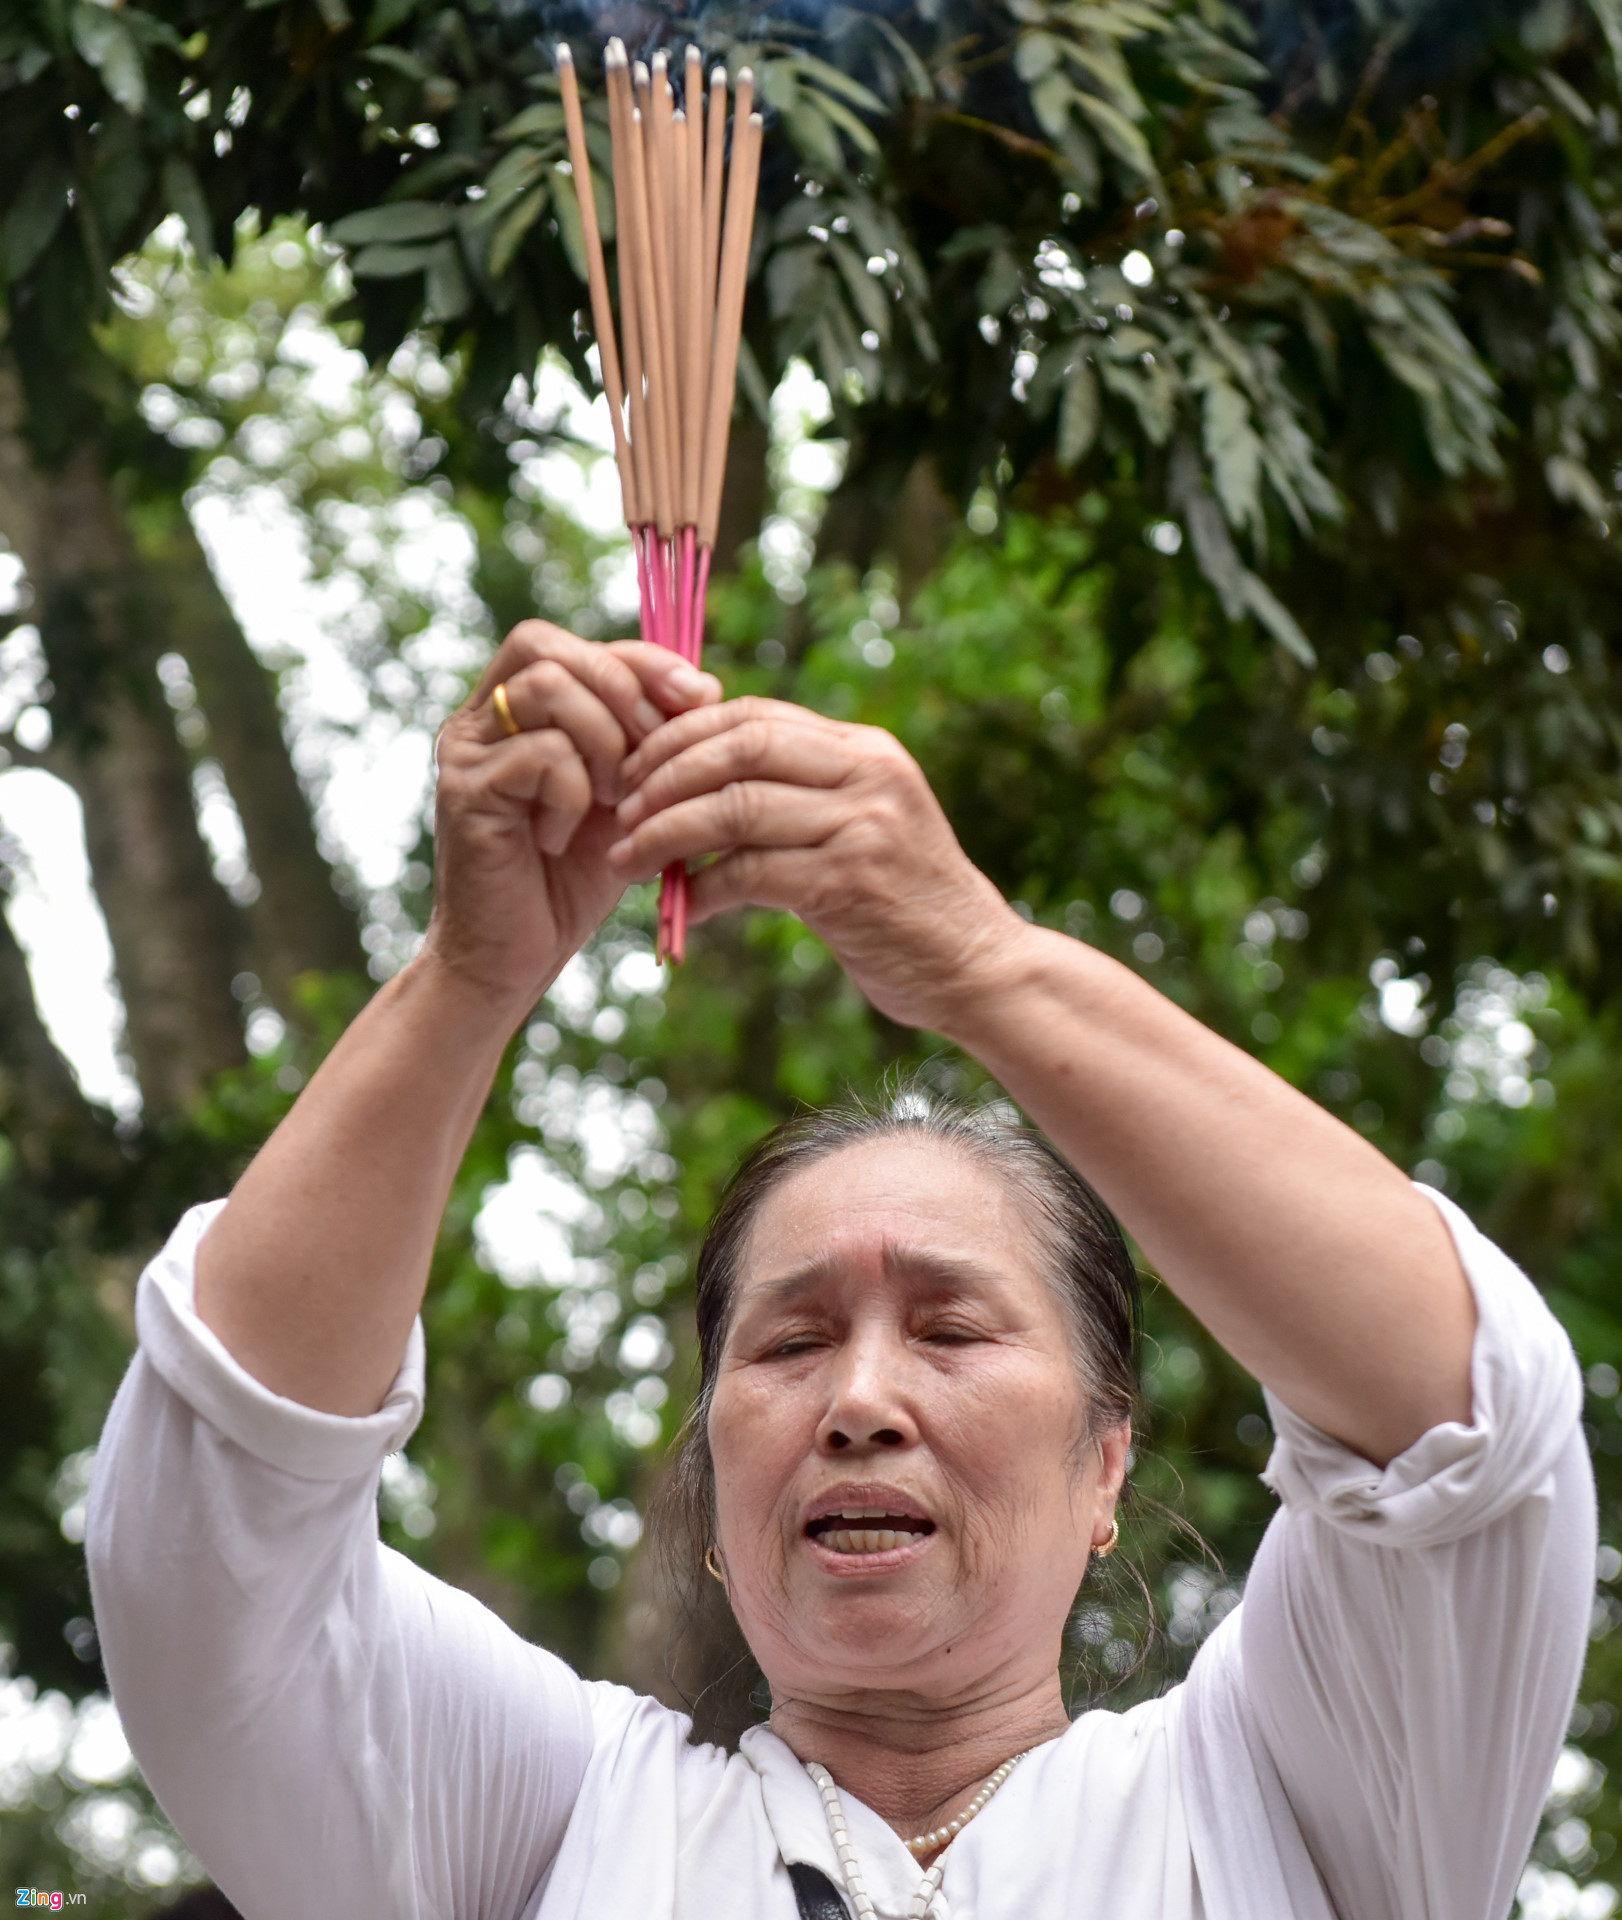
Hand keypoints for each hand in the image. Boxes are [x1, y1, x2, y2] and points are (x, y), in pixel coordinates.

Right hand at [425, 624, 719, 1007]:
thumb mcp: (626, 798)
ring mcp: (466, 750)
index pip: (580, 646)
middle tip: (651, 756)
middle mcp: (481, 718)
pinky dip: (573, 795)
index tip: (699, 698)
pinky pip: (541, 755)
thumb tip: (707, 687)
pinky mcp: (464, 790)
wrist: (514, 957)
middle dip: (623, 692)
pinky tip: (561, 839)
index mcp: (518, 710)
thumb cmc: (571, 879)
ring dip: (602, 741)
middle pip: (550, 647)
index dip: (643, 660)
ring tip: (608, 800)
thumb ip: (650, 741)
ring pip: (548, 687)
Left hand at [609, 697, 1021, 1031]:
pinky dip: (706, 889)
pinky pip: (751, 873)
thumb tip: (703, 778)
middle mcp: (869, 776)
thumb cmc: (906, 902)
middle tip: (622, 809)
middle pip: (738, 746)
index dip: (683, 735)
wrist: (977, 966)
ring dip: (667, 833)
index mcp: (866, 751)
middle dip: (665, 774)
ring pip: (735, 807)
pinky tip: (687, 908)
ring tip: (630, 858)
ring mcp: (863, 828)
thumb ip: (804, 793)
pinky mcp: (851, 885)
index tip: (637, 768)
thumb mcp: (864, 824)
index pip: (755, 715)